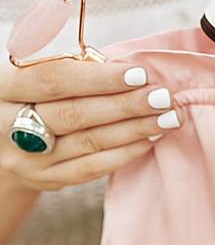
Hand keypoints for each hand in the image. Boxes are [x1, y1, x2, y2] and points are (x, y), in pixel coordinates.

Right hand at [0, 58, 182, 191]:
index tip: (138, 73)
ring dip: (134, 129)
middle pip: (74, 115)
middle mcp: (9, 125)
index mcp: (5, 88)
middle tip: (163, 97)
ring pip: (88, 143)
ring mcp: (29, 158)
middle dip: (125, 105)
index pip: (53, 81)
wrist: (1, 147)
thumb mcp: (30, 74)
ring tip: (168, 117)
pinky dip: (124, 152)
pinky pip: (91, 168)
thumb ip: (65, 66)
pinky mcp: (48, 179)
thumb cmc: (28, 98)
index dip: (97, 78)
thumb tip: (119, 65)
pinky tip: (150, 139)